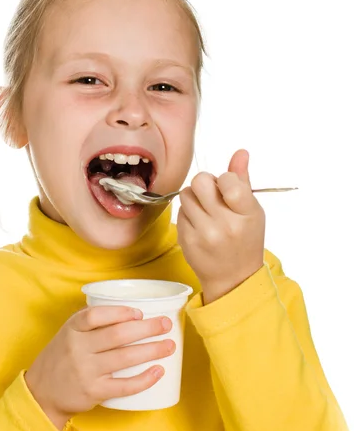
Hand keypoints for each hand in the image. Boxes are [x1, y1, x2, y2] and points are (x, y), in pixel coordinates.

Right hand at [25, 306, 174, 429]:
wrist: (41, 392)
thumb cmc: (62, 357)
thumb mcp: (68, 333)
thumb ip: (92, 323)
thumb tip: (131, 311)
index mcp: (72, 328)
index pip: (95, 315)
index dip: (120, 312)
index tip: (140, 312)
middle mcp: (78, 348)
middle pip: (117, 335)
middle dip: (147, 328)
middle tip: (166, 324)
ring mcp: (86, 371)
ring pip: (125, 358)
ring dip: (152, 350)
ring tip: (169, 345)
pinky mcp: (94, 392)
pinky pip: (124, 385)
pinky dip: (144, 379)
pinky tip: (158, 371)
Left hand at [177, 149, 264, 303]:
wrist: (233, 278)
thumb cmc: (245, 240)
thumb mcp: (252, 211)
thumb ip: (243, 180)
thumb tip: (240, 152)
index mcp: (247, 215)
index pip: (230, 181)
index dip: (224, 178)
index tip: (227, 187)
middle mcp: (226, 225)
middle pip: (200, 182)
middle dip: (204, 183)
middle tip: (211, 194)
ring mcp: (204, 234)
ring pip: (185, 194)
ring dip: (194, 198)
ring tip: (205, 210)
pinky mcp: (187, 240)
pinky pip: (179, 212)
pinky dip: (187, 213)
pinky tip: (199, 224)